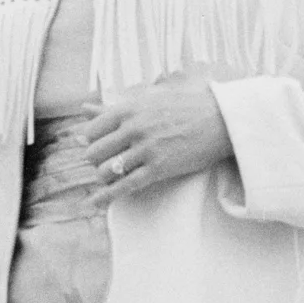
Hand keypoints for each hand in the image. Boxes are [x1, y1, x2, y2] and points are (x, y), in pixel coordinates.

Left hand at [82, 75, 234, 206]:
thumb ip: (112, 108)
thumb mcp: (145, 100)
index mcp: (127, 109)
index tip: (95, 144)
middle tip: (106, 160)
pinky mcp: (158, 169)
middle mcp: (132, 129)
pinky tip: (94, 202)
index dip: (90, 140)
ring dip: (105, 175)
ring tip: (114, 173)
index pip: (91, 131)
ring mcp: (145, 150)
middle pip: (94, 152)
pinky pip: (125, 185)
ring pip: (107, 170)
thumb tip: (83, 110)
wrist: (220, 119)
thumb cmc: (183, 106)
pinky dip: (107, 196)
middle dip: (96, 159)